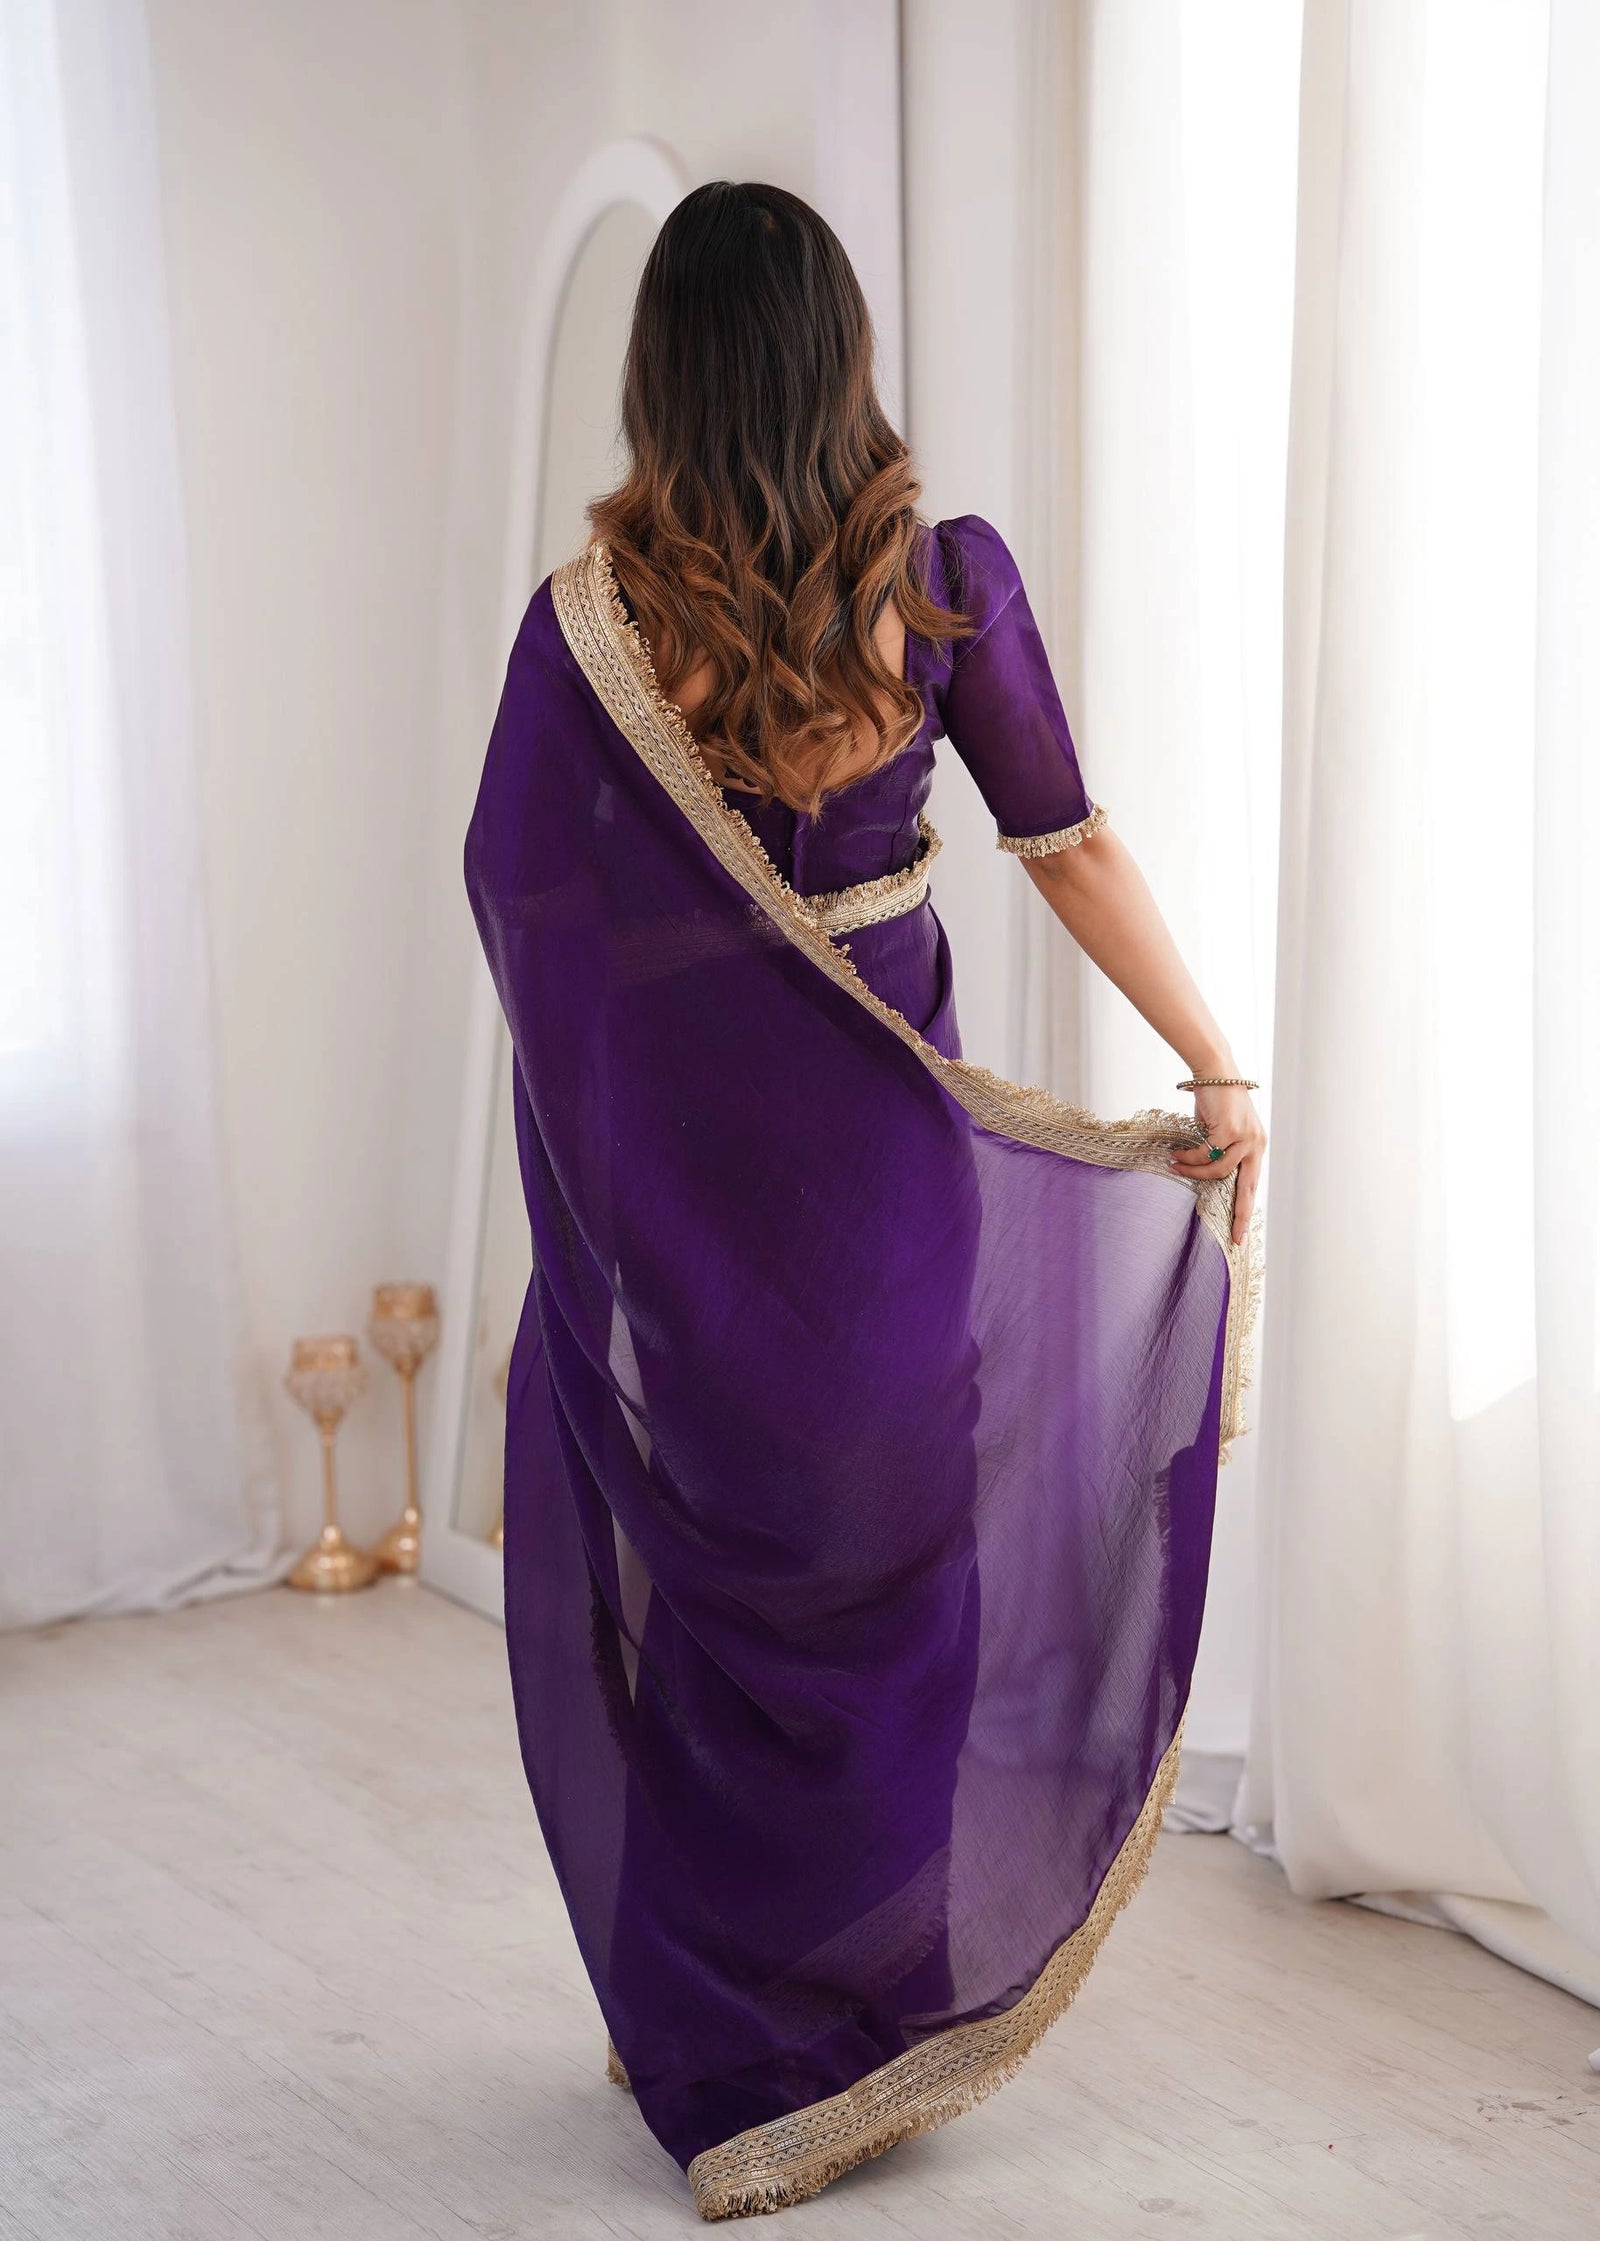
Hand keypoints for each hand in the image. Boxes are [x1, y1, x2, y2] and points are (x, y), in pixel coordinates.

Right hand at [1168, 1083, 1266, 1246]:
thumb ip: (1218, 1152)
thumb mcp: (1219, 1131)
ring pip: (1218, 1170)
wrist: (1213, 1072)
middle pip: (1248, 1188)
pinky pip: (1206, 1154)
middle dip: (1240, 1215)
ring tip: (1176, 1165)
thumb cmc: (1213, 1101)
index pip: (1251, 1185)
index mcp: (1256, 1147)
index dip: (1245, 1210)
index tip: (1240, 1234)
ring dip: (1194, 1171)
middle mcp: (1256, 1144)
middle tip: (1235, 1238)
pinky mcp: (1230, 1130)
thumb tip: (1203, 1172)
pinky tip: (1176, 1153)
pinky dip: (1189, 1157)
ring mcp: (1245, 1137)